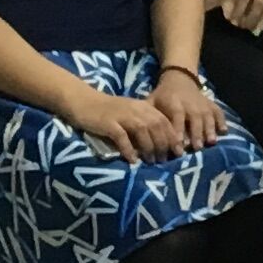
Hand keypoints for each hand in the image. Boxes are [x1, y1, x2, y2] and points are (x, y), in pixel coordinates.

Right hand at [58, 83, 183, 159]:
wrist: (83, 101)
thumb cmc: (108, 111)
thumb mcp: (130, 114)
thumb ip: (143, 124)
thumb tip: (160, 145)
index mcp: (143, 106)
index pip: (164, 121)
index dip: (173, 137)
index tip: (178, 152)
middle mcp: (135, 109)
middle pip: (156, 126)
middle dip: (163, 144)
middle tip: (164, 160)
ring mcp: (122, 115)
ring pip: (142, 131)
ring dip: (148, 147)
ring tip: (150, 162)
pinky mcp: (108, 123)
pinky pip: (122, 137)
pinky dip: (128, 149)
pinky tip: (132, 160)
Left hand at [150, 61, 228, 146]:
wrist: (179, 78)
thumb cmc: (163, 96)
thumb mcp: (152, 101)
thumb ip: (148, 116)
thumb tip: (140, 136)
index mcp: (173, 103)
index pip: (177, 116)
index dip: (178, 130)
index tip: (180, 146)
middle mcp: (189, 103)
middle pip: (194, 118)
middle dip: (196, 133)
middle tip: (196, 148)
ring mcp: (202, 103)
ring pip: (207, 116)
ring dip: (209, 129)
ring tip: (211, 142)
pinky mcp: (210, 104)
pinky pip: (218, 112)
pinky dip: (221, 121)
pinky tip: (224, 132)